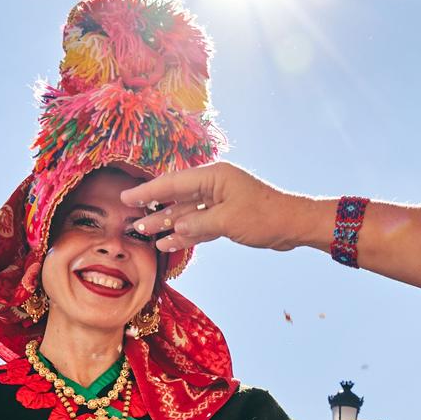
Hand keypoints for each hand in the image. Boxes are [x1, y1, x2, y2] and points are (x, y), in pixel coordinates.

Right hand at [119, 161, 323, 256]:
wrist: (293, 225)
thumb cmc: (265, 217)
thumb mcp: (228, 221)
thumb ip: (198, 224)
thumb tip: (175, 228)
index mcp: (214, 177)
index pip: (173, 183)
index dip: (148, 191)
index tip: (126, 197)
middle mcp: (214, 186)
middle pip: (177, 197)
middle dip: (155, 210)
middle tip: (132, 222)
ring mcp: (220, 202)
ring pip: (187, 213)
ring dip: (168, 224)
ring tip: (146, 233)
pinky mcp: (226, 218)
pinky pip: (200, 225)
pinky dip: (186, 234)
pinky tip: (169, 242)